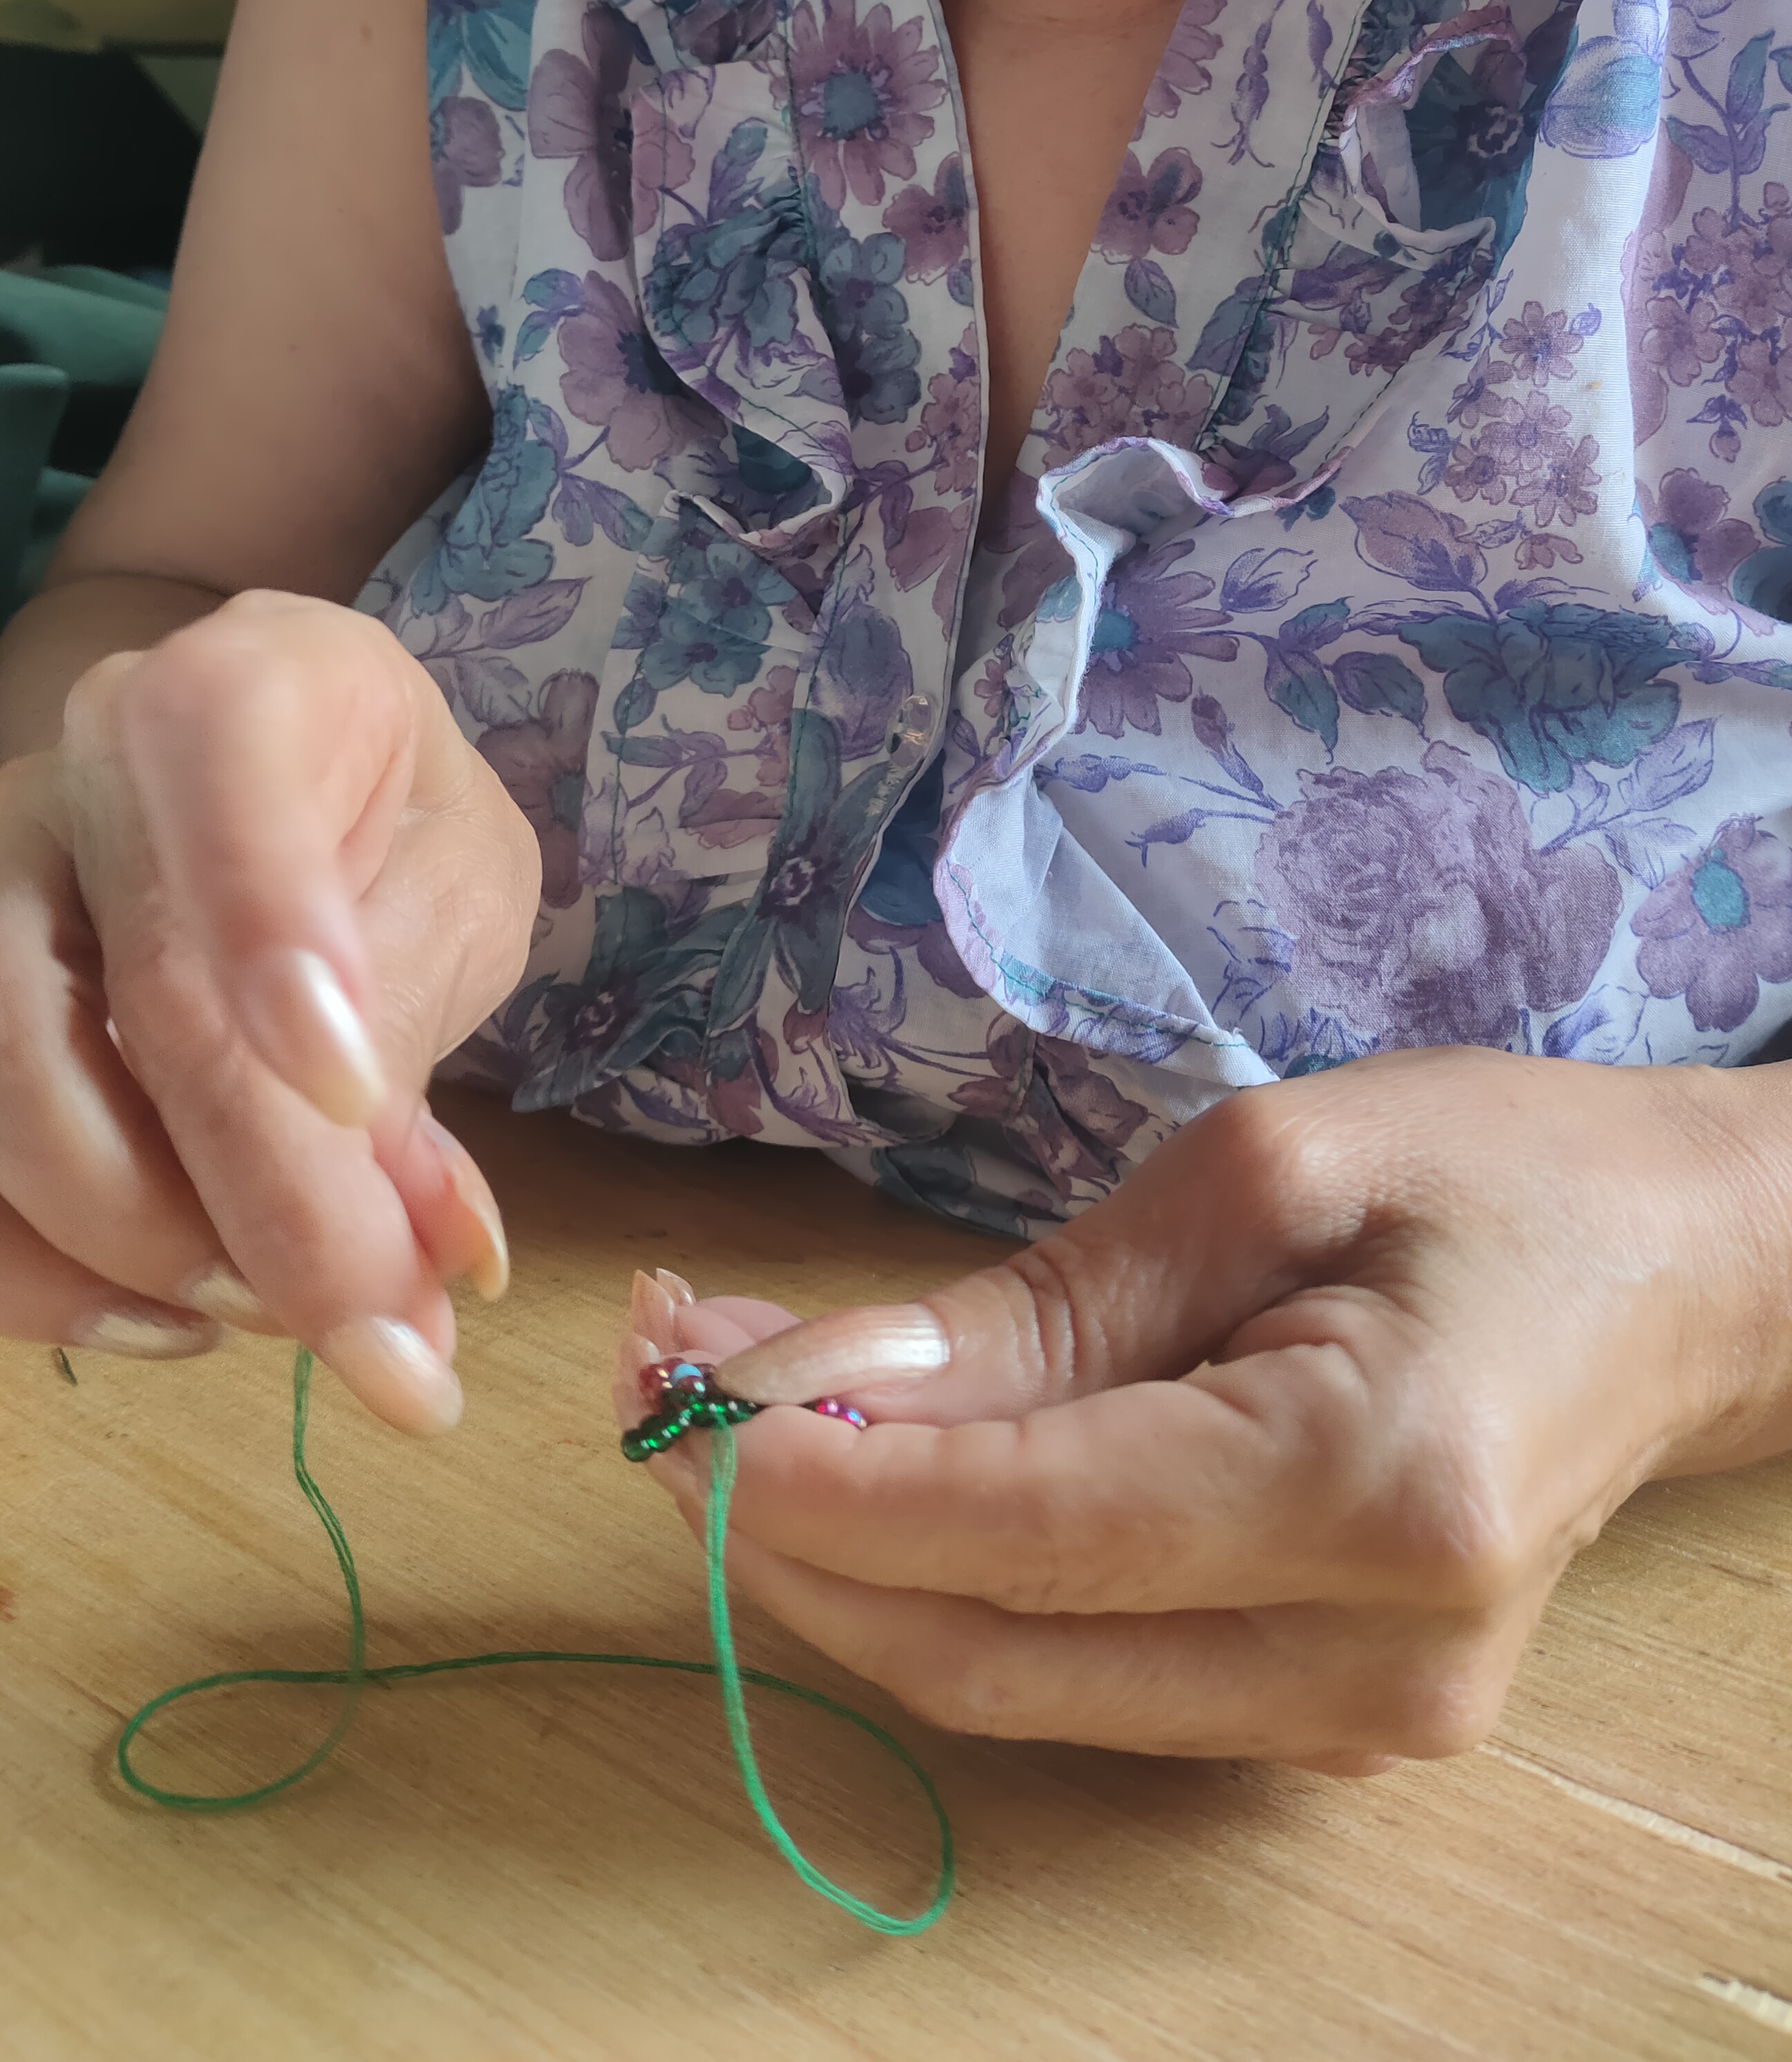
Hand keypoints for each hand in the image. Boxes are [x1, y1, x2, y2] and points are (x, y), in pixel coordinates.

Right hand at [0, 591, 540, 1426]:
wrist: (281, 788)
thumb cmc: (384, 826)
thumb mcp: (457, 885)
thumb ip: (417, 1031)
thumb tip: (431, 1258)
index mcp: (241, 683)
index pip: (221, 759)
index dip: (272, 923)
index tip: (350, 1091)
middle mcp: (84, 765)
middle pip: (134, 986)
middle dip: (268, 1190)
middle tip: (381, 1329)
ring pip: (12, 1089)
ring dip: (158, 1244)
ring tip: (293, 1308)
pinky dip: (56, 1279)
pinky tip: (175, 1318)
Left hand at [614, 1050, 1791, 1765]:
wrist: (1685, 1277)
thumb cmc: (1497, 1172)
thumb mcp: (1263, 1171)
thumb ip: (1043, 1308)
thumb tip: (808, 1390)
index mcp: (1375, 1493)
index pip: (1030, 1532)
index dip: (823, 1481)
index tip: (672, 1391)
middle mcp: (1365, 1665)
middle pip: (994, 1653)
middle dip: (790, 1535)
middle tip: (657, 1388)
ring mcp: (1351, 1727)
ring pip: (1014, 1689)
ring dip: (844, 1563)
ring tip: (721, 1404)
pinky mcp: (1323, 1727)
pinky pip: (1081, 1676)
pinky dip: (948, 1581)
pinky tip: (863, 1466)